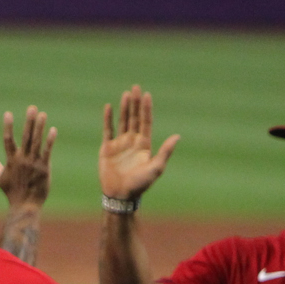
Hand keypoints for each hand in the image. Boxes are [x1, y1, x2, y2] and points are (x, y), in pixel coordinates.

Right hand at [0, 106, 53, 210]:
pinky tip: (53, 130)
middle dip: (28, 122)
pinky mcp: (44, 168)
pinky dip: (50, 141)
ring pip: (37, 142)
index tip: (7, 113)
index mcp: (11, 160)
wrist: (25, 206)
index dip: (8, 126)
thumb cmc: (12, 192)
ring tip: (42, 114)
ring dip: (39, 127)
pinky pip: (47, 152)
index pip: (8, 140)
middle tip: (32, 108)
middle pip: (25, 137)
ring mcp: (34, 163)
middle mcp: (22, 160)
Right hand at [99, 85, 178, 202]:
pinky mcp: (107, 148)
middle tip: (136, 87)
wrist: (120, 195)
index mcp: (144, 145)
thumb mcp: (156, 168)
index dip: (147, 109)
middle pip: (135, 118)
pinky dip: (108, 118)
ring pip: (123, 121)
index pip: (146, 122)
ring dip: (125, 108)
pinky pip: (107, 130)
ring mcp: (119, 144)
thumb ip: (165, 152)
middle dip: (136, 103)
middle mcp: (132, 141)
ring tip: (126, 94)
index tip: (147, 95)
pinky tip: (108, 107)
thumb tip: (177, 137)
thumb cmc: (140, 184)